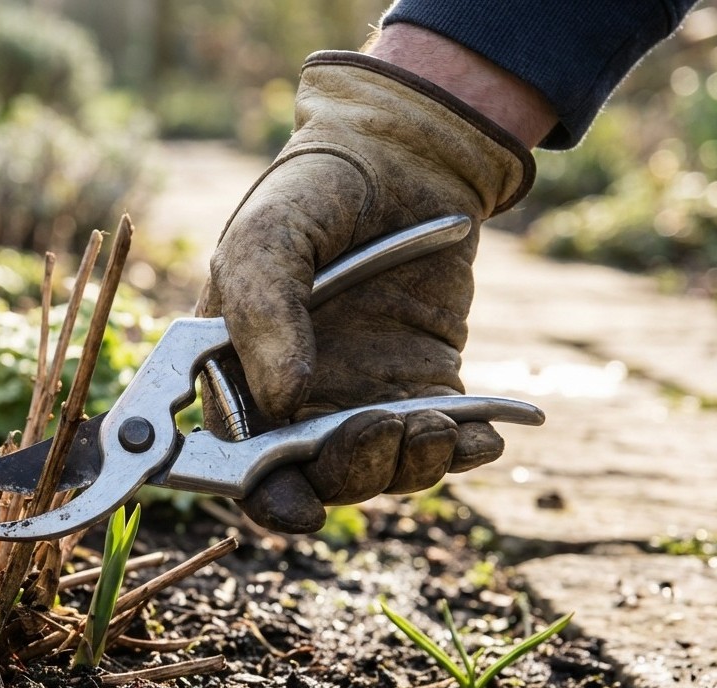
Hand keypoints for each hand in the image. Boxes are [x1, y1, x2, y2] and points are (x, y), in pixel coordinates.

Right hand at [197, 49, 535, 532]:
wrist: (405, 153)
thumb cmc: (313, 190)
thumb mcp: (267, 236)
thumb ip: (262, 312)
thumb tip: (282, 399)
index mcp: (236, 372)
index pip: (235, 459)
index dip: (263, 494)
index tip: (300, 505)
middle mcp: (293, 397)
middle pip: (311, 479)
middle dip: (349, 474)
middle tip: (382, 428)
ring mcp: (359, 395)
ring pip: (378, 470)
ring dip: (407, 465)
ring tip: (435, 423)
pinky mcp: (422, 385)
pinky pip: (439, 443)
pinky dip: (462, 451)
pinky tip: (481, 433)